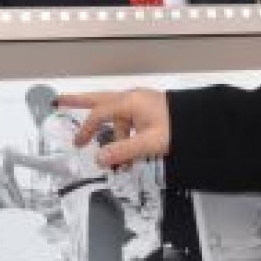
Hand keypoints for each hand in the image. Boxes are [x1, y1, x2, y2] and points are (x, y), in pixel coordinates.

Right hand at [55, 89, 169, 167]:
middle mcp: (132, 99)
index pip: (100, 114)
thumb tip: (99, 158)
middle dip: (79, 102)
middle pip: (99, 100)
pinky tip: (127, 156)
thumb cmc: (178, 127)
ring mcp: (140, 103)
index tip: (79, 143)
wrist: (201, 122)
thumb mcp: (148, 143)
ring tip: (113, 161)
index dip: (87, 129)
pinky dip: (124, 137)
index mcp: (129, 102)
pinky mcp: (147, 111)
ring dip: (111, 137)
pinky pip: (128, 123)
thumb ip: (123, 151)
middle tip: (59, 100)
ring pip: (116, 117)